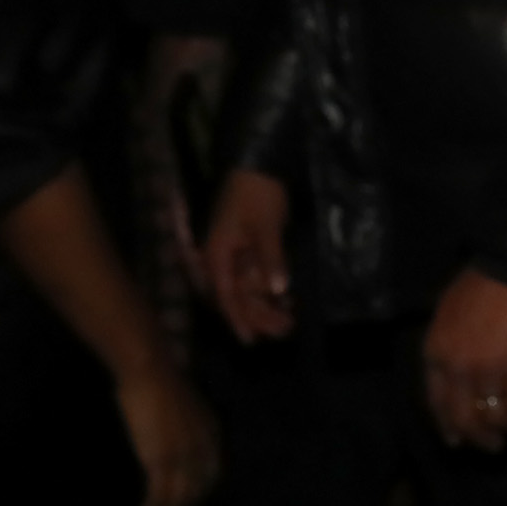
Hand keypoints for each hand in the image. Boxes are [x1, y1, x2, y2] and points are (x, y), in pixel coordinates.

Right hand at [111, 359, 219, 505]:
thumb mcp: (181, 406)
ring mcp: (184, 457)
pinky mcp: (161, 462)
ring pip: (175, 502)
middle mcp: (204, 449)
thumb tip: (167, 437)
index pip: (211, 475)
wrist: (152, 369)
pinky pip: (157, 500)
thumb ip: (181, 425)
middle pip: (195, 493)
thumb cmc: (159, 380)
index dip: (198, 496)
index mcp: (211, 434)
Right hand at [201, 168, 295, 343]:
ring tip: (289, 320)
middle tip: (284, 331)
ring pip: (248, 286)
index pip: (226, 296)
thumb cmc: (258, 193)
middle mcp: (221, 258)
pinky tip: (286, 298)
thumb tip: (278, 290)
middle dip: (259, 315)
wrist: (257, 165)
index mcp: (218, 255)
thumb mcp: (266, 227)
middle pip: (238, 295)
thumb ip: (271, 258)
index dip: (239, 319)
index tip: (250, 340)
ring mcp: (234, 252)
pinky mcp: (248, 246)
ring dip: (266, 304)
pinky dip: (269, 285)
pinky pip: (255, 273)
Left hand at [422, 269, 506, 450]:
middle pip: (463, 417)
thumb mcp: (447, 312)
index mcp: (435, 353)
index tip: (457, 439)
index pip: (436, 402)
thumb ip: (446, 343)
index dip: (447, 425)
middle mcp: (456, 368)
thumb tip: (453, 367)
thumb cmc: (482, 282)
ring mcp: (487, 370)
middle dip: (478, 437)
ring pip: (493, 416)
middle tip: (492, 446)